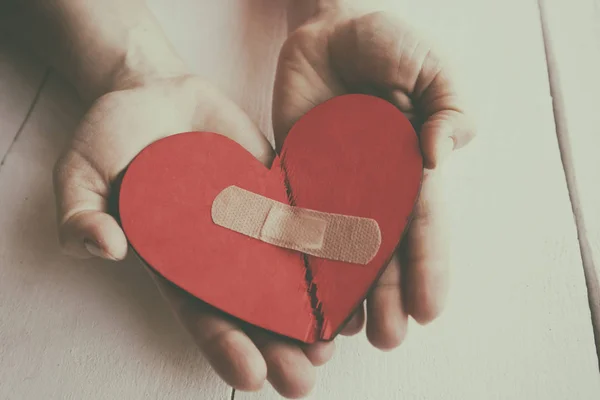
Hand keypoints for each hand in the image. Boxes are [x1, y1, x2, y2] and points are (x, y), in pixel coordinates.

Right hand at [53, 76, 333, 396]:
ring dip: (311, 309)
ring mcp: (253, 221)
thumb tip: (104, 247)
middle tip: (303, 378)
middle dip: (278, 346)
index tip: (250, 373)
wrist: (158, 92)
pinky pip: (306, 220)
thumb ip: (81, 212)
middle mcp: (220, 249)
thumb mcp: (81, 171)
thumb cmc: (113, 135)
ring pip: (287, 274)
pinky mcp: (278, 189)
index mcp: (175, 259)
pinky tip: (354, 274)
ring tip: (335, 340)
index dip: (224, 344)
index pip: (200, 312)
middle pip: (252, 307)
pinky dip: (328, 248)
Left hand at [273, 5, 474, 349]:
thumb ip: (448, 108)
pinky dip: (295, 258)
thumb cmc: (387, 46)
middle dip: (385, 295)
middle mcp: (374, 189)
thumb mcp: (432, 68)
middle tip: (387, 337)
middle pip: (382, 251)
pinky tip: (296, 293)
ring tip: (342, 331)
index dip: (427, 267)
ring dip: (342, 292)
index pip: (423, 225)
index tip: (427, 308)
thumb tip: (439, 156)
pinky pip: (293, 222)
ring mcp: (333, 188)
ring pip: (339, 249)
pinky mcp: (294, 179)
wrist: (328, 33)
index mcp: (412, 170)